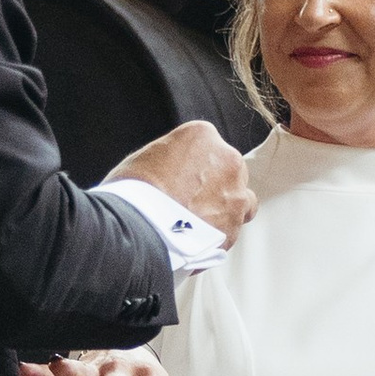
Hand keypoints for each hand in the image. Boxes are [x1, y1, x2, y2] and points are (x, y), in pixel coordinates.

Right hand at [109, 121, 256, 243]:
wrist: (138, 227)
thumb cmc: (133, 191)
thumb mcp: (147, 158)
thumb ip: (171, 158)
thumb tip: (172, 170)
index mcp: (202, 135)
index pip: (208, 146)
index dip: (196, 166)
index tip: (185, 179)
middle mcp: (227, 160)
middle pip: (230, 170)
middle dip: (215, 185)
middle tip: (192, 201)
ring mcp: (235, 194)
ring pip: (241, 199)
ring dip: (225, 207)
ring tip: (201, 222)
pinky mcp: (235, 226)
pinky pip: (233, 228)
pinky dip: (220, 233)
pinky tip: (199, 239)